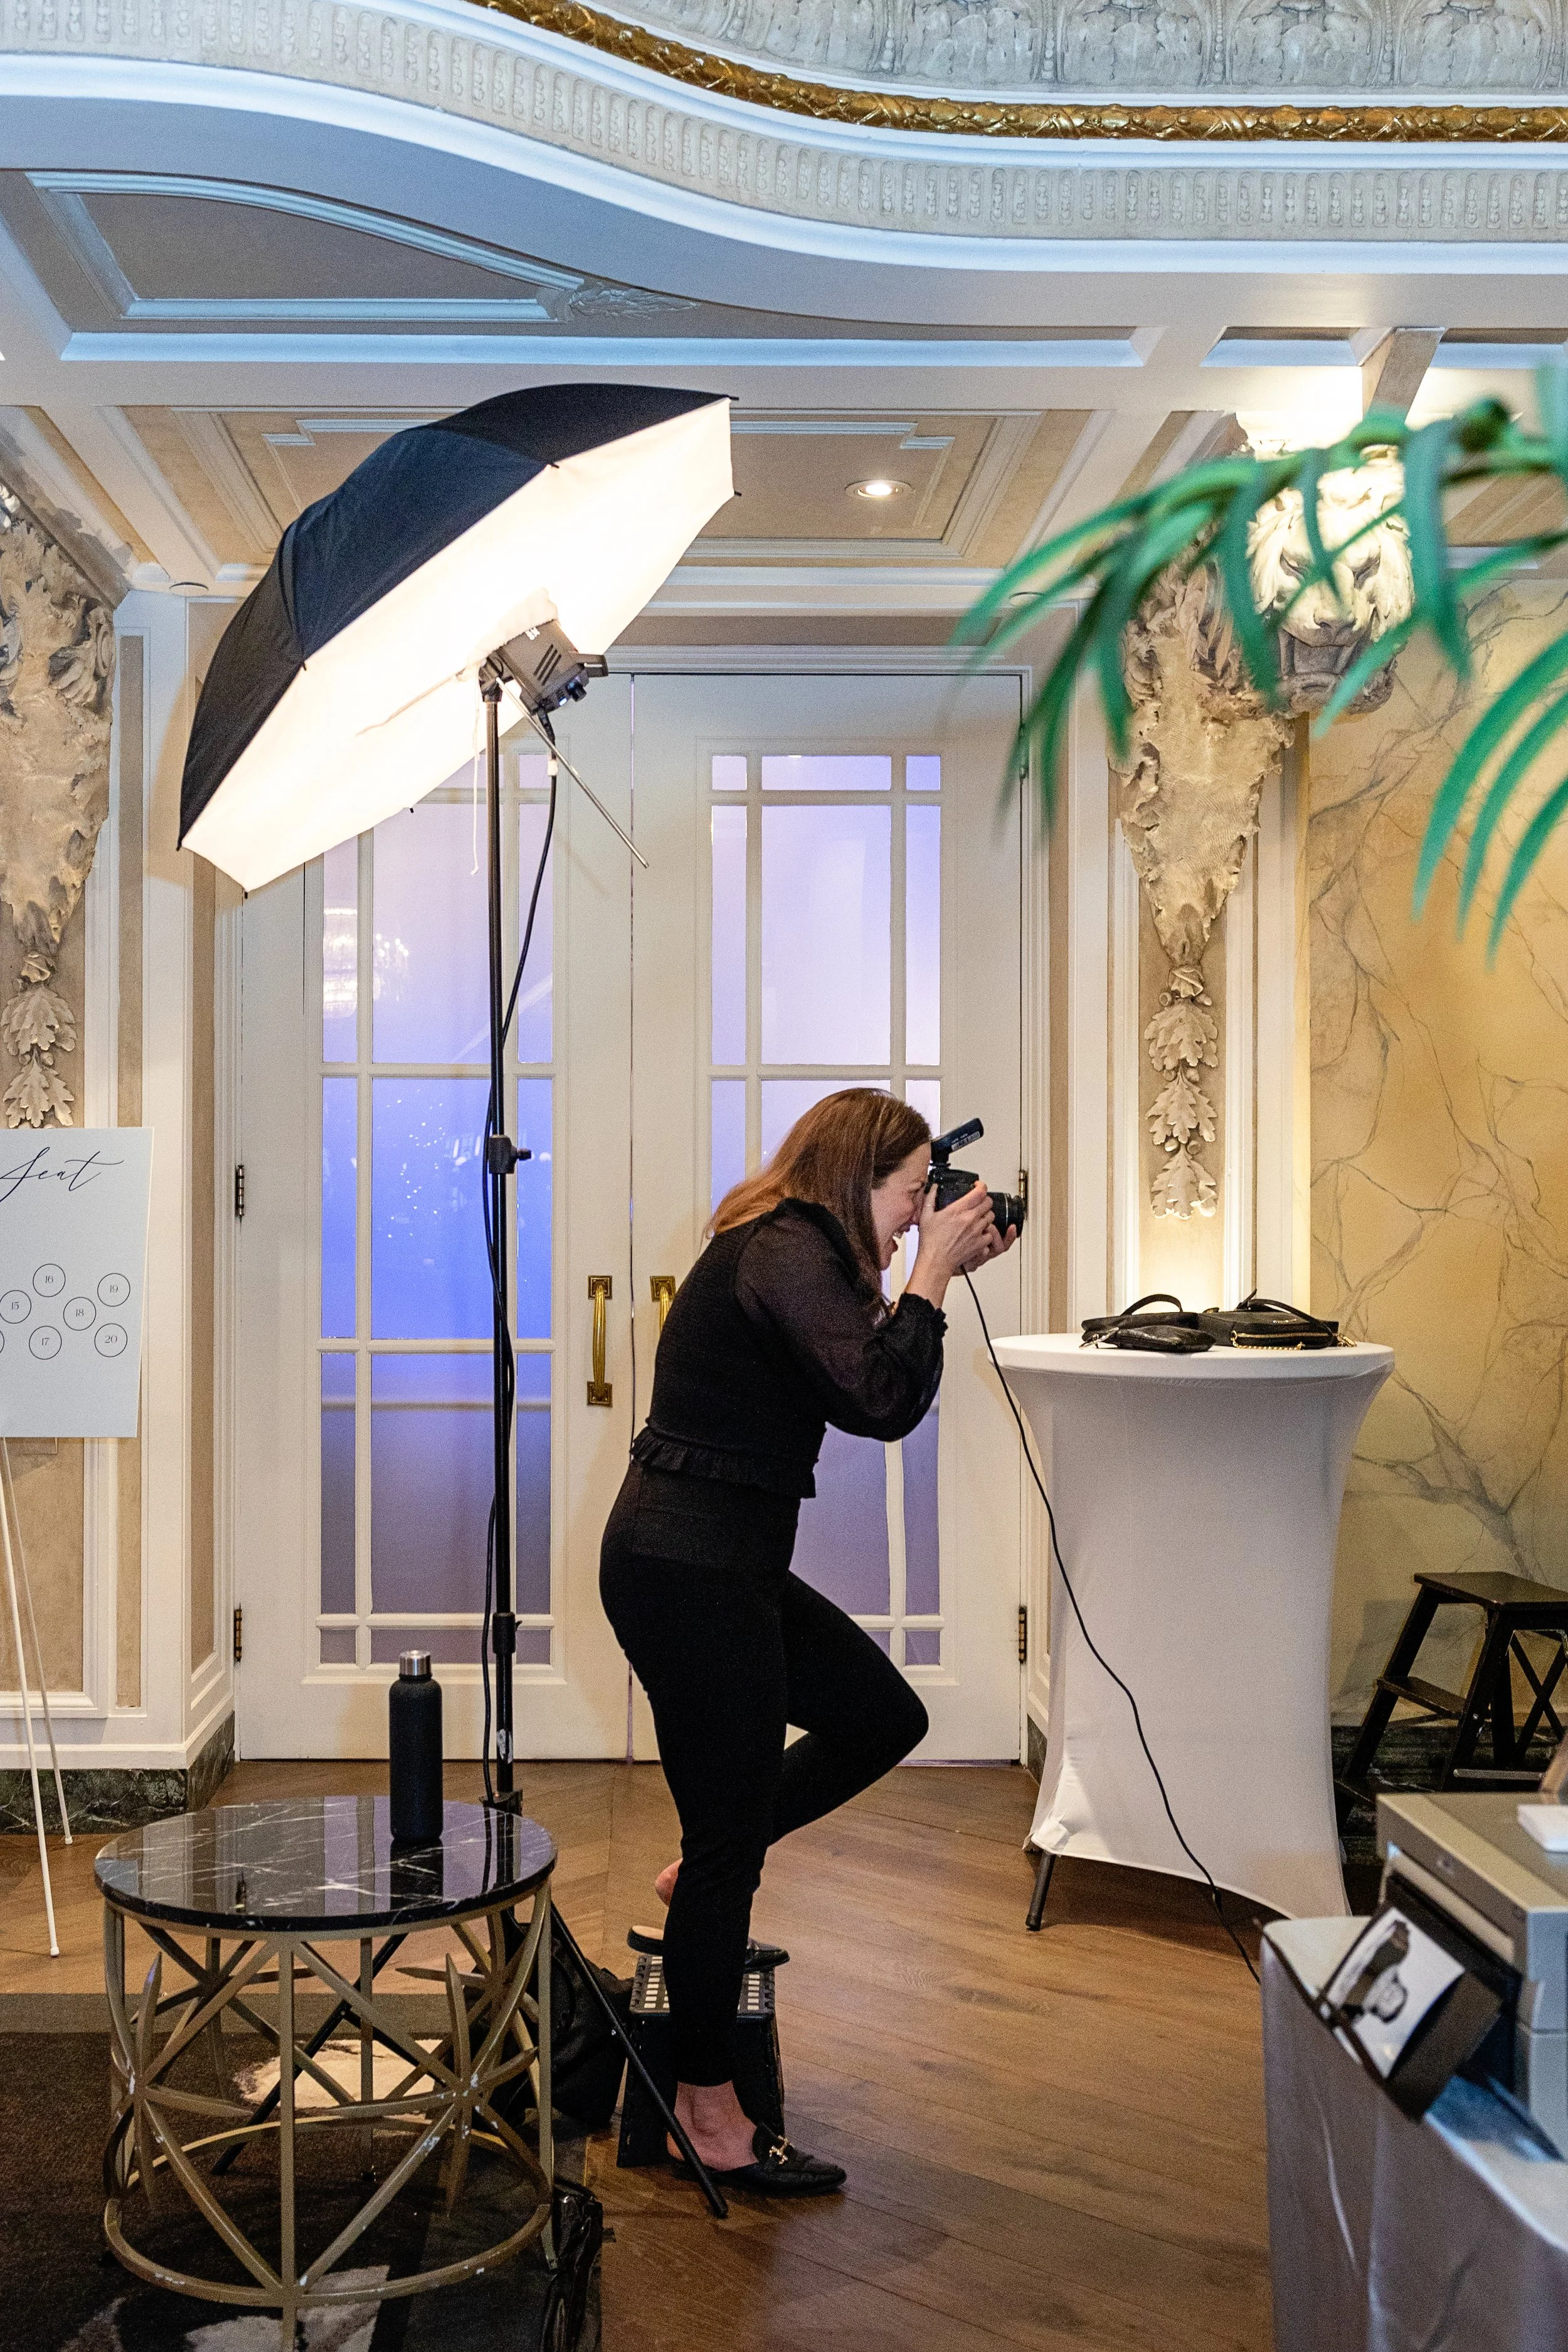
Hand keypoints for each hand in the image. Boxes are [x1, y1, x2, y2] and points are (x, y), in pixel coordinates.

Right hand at [903, 1180, 1005, 1309]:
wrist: (936, 1260)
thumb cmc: (931, 1241)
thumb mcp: (926, 1216)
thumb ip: (930, 1198)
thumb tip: (933, 1188)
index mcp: (958, 1210)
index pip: (980, 1192)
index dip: (981, 1186)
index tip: (977, 1186)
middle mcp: (970, 1219)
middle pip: (989, 1202)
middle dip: (984, 1199)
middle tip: (978, 1201)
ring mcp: (977, 1231)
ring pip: (991, 1216)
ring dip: (985, 1214)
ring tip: (977, 1217)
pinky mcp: (980, 1243)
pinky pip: (990, 1234)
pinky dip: (986, 1232)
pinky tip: (978, 1232)